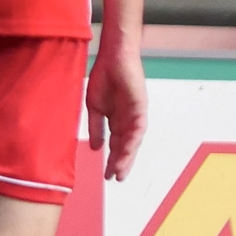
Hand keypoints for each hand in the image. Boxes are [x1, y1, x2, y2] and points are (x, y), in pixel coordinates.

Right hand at [87, 43, 147, 180]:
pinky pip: (137, 128)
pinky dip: (131, 140)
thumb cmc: (103, 77)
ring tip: (120, 170)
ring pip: (132, 140)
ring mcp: (135, 115)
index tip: (107, 175)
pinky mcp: (140, 108)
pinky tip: (125, 151)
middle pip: (125, 146)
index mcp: (117, 120)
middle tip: (115, 178)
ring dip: (127, 156)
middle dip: (121, 162)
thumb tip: (96, 148)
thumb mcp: (94, 107)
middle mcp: (128, 120)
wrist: (113, 58)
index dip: (112, 159)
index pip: (115, 144)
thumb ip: (96, 127)